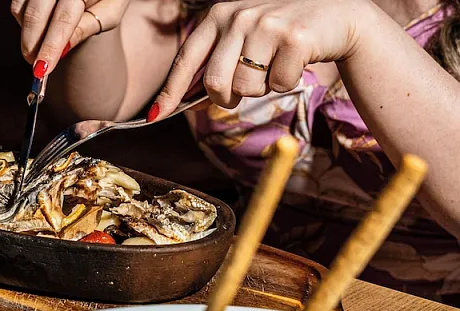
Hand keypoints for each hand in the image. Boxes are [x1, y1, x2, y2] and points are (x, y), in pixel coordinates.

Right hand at [10, 0, 129, 75]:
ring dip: (27, 33)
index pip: (63, 20)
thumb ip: (87, 28)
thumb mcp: (110, 13)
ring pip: (21, 10)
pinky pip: (17, 4)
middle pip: (36, 15)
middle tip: (36, 67)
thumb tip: (62, 50)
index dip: (51, 47)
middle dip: (32, 45)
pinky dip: (23, 20)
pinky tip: (37, 28)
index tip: (42, 70)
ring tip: (42, 45)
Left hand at [149, 0, 368, 117]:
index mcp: (218, 15)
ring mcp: (266, 24)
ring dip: (262, 88)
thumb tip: (180, 100)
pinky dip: (286, 82)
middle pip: (216, 83)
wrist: (335, 18)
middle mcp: (238, 16)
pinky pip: (278, 85)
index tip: (156, 115)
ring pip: (247, 88)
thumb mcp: (242, 38)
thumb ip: (215, 62)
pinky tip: (295, 61)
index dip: (171, 91)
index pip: (186, 59)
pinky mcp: (294, 37)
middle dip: (228, 97)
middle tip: (245, 88)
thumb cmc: (280, 35)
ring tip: (275, 64)